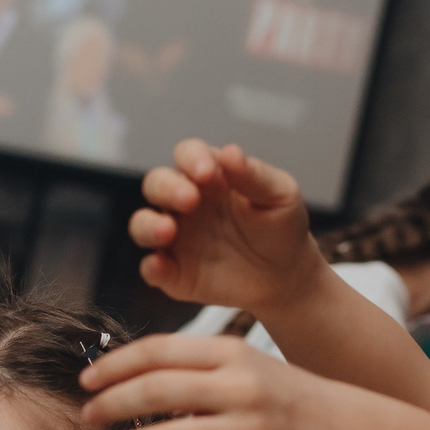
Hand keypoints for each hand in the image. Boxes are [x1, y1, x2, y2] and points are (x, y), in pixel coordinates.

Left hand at [79, 334, 347, 429]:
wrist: (338, 428)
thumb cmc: (276, 393)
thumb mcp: (241, 361)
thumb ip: (190, 364)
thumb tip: (119, 373)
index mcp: (231, 352)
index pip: (160, 351)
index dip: (116, 365)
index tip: (87, 380)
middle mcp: (239, 388)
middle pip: (159, 391)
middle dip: (113, 405)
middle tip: (86, 416)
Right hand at [127, 140, 321, 313]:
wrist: (286, 276)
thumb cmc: (281, 227)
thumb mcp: (280, 196)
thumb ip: (254, 176)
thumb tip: (230, 153)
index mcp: (209, 177)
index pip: (187, 155)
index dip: (191, 159)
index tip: (208, 173)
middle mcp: (184, 203)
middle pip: (156, 184)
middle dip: (167, 188)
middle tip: (189, 199)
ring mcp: (175, 238)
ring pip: (142, 224)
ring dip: (148, 225)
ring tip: (168, 231)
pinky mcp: (174, 272)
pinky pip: (152, 268)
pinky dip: (151, 267)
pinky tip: (160, 266)